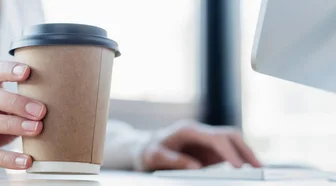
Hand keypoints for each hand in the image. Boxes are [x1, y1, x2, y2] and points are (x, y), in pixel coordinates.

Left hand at [140, 120, 261, 170]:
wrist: (144, 148)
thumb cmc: (148, 151)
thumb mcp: (153, 157)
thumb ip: (173, 160)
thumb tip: (195, 167)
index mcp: (188, 130)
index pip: (215, 138)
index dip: (228, 151)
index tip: (238, 166)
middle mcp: (200, 132)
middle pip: (229, 135)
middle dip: (245, 150)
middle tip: (258, 167)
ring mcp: (206, 139)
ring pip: (233, 141)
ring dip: (246, 153)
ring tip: (259, 169)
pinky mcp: (208, 149)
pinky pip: (229, 151)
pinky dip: (240, 158)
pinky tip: (249, 168)